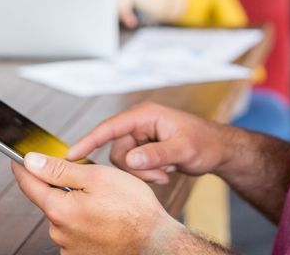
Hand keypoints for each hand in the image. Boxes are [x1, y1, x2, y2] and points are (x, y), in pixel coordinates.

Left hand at [12, 153, 184, 254]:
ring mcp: (70, 248)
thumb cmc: (133, 209)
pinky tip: (106, 219)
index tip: (18, 159)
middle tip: (90, 181)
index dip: (23, 168)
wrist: (155, 243)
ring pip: (65, 216)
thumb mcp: (97, 177)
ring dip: (77, 206)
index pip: (29, 184)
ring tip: (106, 203)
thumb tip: (31, 161)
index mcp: (59, 209)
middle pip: (50, 200)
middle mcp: (59, 232)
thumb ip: (59, 169)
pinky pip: (76, 232)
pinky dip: (87, 222)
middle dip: (63, 187)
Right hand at [66, 102, 229, 184]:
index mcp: (145, 115)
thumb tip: (131, 160)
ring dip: (144, 173)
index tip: (71, 154)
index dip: (89, 140)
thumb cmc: (204, 142)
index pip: (110, 127)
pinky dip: (148, 174)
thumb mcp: (182, 149)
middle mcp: (140, 123)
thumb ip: (156, 154)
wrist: (218, 150)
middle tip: (159, 174)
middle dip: (136, 168)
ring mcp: (142, 136)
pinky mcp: (145, 149)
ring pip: (125, 162)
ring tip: (166, 172)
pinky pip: (134, 166)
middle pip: (117, 150)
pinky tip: (166, 172)